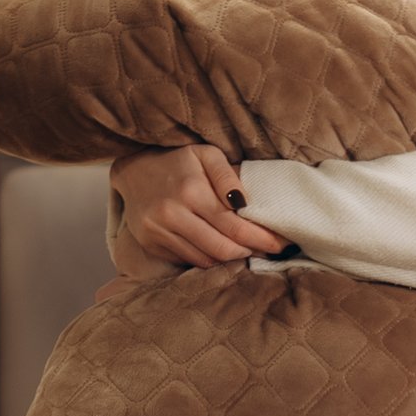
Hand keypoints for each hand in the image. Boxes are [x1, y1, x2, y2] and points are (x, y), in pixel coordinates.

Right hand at [111, 145, 287, 269]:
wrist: (133, 170)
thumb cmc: (177, 160)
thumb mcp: (206, 154)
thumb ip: (228, 176)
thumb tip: (246, 205)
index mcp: (191, 191)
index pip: (235, 226)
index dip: (262, 239)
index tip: (282, 243)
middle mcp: (172, 215)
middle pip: (223, 249)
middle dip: (251, 252)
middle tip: (269, 250)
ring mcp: (158, 232)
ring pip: (206, 259)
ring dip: (231, 258)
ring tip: (247, 249)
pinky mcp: (151, 244)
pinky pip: (188, 260)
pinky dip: (209, 258)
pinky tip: (221, 249)